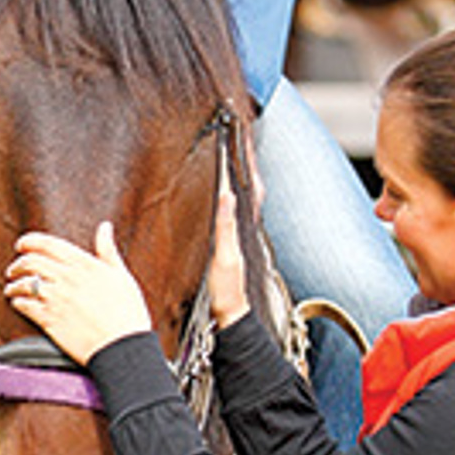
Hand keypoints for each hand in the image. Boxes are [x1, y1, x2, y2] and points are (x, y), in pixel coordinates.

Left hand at [4, 222, 151, 364]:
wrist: (122, 346)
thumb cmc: (127, 312)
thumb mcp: (121, 275)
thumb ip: (108, 250)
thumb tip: (105, 228)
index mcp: (83, 264)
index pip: (48, 244)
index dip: (30, 241)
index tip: (22, 244)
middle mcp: (66, 278)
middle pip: (30, 262)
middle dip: (18, 264)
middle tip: (14, 269)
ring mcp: (56, 299)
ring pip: (24, 284)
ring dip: (14, 284)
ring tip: (12, 288)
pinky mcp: (49, 319)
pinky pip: (25, 306)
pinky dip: (18, 302)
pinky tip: (18, 303)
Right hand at [209, 152, 250, 326]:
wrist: (229, 313)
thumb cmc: (227, 288)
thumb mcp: (225, 256)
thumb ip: (225, 225)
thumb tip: (227, 194)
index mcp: (239, 227)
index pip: (239, 188)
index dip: (236, 164)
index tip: (230, 140)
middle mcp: (238, 228)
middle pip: (238, 190)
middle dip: (235, 166)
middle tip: (228, 141)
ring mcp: (231, 236)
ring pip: (231, 201)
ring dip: (228, 180)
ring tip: (222, 160)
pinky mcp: (223, 244)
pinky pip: (224, 213)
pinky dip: (221, 198)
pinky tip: (214, 197)